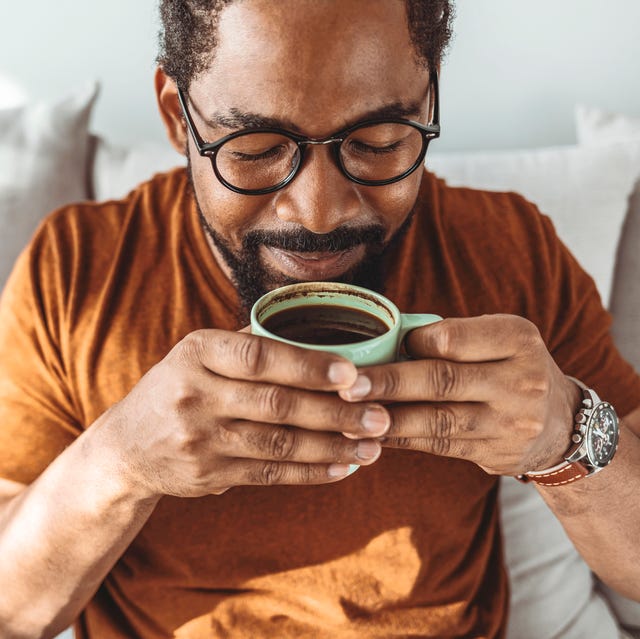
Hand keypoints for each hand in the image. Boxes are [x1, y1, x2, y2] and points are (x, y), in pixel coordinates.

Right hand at [104, 329, 389, 497]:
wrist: (127, 446)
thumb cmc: (180, 387)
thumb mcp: (200, 354)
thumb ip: (250, 348)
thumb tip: (325, 342)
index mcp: (198, 351)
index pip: (259, 357)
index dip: (309, 366)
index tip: (354, 373)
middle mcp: (195, 394)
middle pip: (276, 404)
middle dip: (335, 412)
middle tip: (381, 416)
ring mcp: (200, 439)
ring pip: (278, 444)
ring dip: (332, 446)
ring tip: (373, 445)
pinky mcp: (208, 475)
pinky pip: (269, 475)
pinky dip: (310, 472)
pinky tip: (342, 467)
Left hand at [338, 315, 580, 475]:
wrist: (560, 424)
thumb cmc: (512, 367)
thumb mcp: (499, 339)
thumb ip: (453, 338)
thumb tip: (386, 342)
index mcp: (516, 340)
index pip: (453, 339)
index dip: (412, 343)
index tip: (383, 346)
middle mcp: (519, 381)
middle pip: (442, 381)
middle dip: (389, 383)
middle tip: (347, 385)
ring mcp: (509, 423)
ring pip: (436, 420)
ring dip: (388, 418)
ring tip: (349, 415)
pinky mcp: (494, 453)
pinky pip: (438, 445)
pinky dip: (402, 439)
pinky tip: (373, 434)